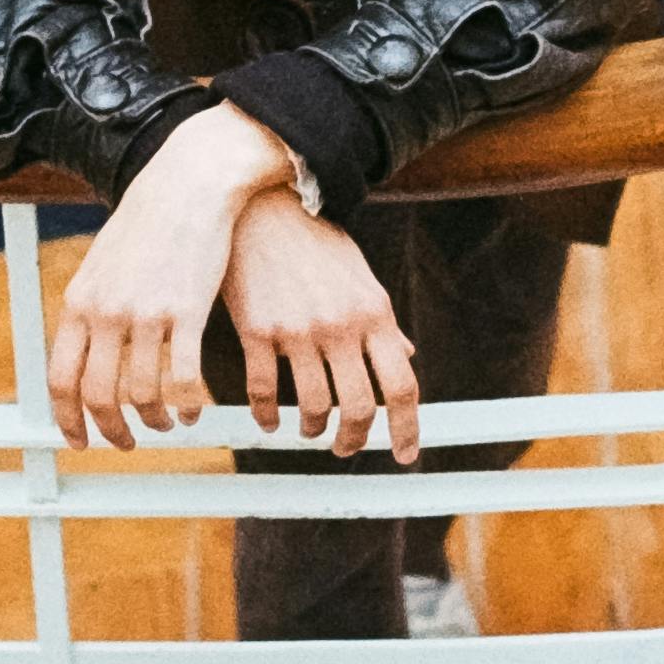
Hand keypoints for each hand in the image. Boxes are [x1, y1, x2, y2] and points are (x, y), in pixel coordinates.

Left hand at [46, 103, 293, 450]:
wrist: (188, 185)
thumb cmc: (149, 223)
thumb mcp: (102, 265)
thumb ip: (91, 308)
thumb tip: (83, 350)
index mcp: (79, 303)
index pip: (60, 378)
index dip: (67, 419)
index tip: (78, 440)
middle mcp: (106, 312)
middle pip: (98, 395)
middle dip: (111, 431)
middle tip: (126, 442)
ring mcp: (145, 313)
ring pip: (143, 394)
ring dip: (156, 420)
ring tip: (169, 423)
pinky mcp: (186, 312)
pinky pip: (184, 379)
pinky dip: (189, 405)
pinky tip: (196, 409)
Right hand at [222, 192, 420, 466]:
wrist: (262, 207)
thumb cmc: (314, 243)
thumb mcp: (359, 277)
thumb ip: (381, 322)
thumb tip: (407, 356)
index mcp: (374, 312)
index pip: (401, 385)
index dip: (407, 428)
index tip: (405, 455)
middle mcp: (340, 324)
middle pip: (359, 407)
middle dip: (354, 440)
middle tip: (345, 450)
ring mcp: (297, 328)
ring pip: (312, 406)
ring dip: (312, 430)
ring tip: (309, 430)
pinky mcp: (257, 329)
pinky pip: (264, 392)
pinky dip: (267, 416)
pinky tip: (269, 420)